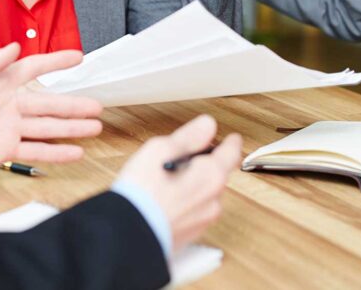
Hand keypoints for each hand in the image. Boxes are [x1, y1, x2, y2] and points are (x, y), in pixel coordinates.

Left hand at [0, 43, 102, 179]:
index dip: (56, 62)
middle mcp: (10, 104)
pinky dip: (56, 153)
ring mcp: (9, 128)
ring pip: (48, 127)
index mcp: (0, 83)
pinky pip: (36, 150)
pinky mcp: (5, 150)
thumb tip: (15, 46)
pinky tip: (75, 153)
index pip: (34, 69)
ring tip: (95, 128)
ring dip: (72, 128)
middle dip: (74, 105)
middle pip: (49, 103)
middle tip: (98, 106)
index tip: (80, 57)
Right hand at [116, 115, 241, 252]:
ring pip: (206, 193)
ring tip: (168, 180)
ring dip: (195, 184)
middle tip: (184, 157)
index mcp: (212, 175)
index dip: (230, 142)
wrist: (129, 234)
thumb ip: (189, 136)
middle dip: (206, 164)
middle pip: (217, 174)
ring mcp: (203, 219)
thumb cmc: (143, 192)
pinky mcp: (191, 233)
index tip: (231, 138)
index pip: (232, 153)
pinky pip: (195, 210)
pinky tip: (165, 199)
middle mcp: (213, 199)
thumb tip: (207, 125)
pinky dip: (186, 201)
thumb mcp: (162, 149)